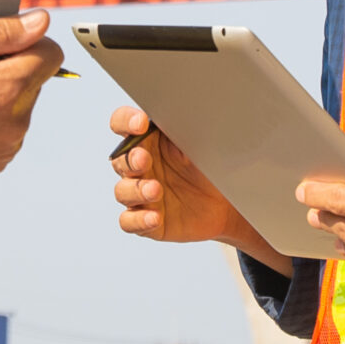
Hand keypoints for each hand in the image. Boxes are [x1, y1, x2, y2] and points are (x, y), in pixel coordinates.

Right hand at [0, 10, 63, 204]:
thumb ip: (0, 31)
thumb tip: (40, 23)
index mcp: (7, 89)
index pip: (50, 54)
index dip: (25, 43)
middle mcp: (14, 122)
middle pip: (35, 80)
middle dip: (9, 69)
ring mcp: (6, 145)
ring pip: (21, 104)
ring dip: (1, 95)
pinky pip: (8, 128)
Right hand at [109, 108, 290, 276]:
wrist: (225, 205)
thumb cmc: (208, 168)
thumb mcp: (201, 146)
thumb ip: (186, 133)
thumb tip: (181, 121)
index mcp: (147, 140)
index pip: (122, 124)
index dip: (126, 122)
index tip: (141, 123)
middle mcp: (139, 166)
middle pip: (119, 160)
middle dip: (130, 159)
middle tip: (144, 158)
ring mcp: (140, 194)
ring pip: (122, 191)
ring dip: (136, 190)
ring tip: (156, 190)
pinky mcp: (145, 220)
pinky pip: (129, 221)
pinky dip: (138, 220)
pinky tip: (154, 217)